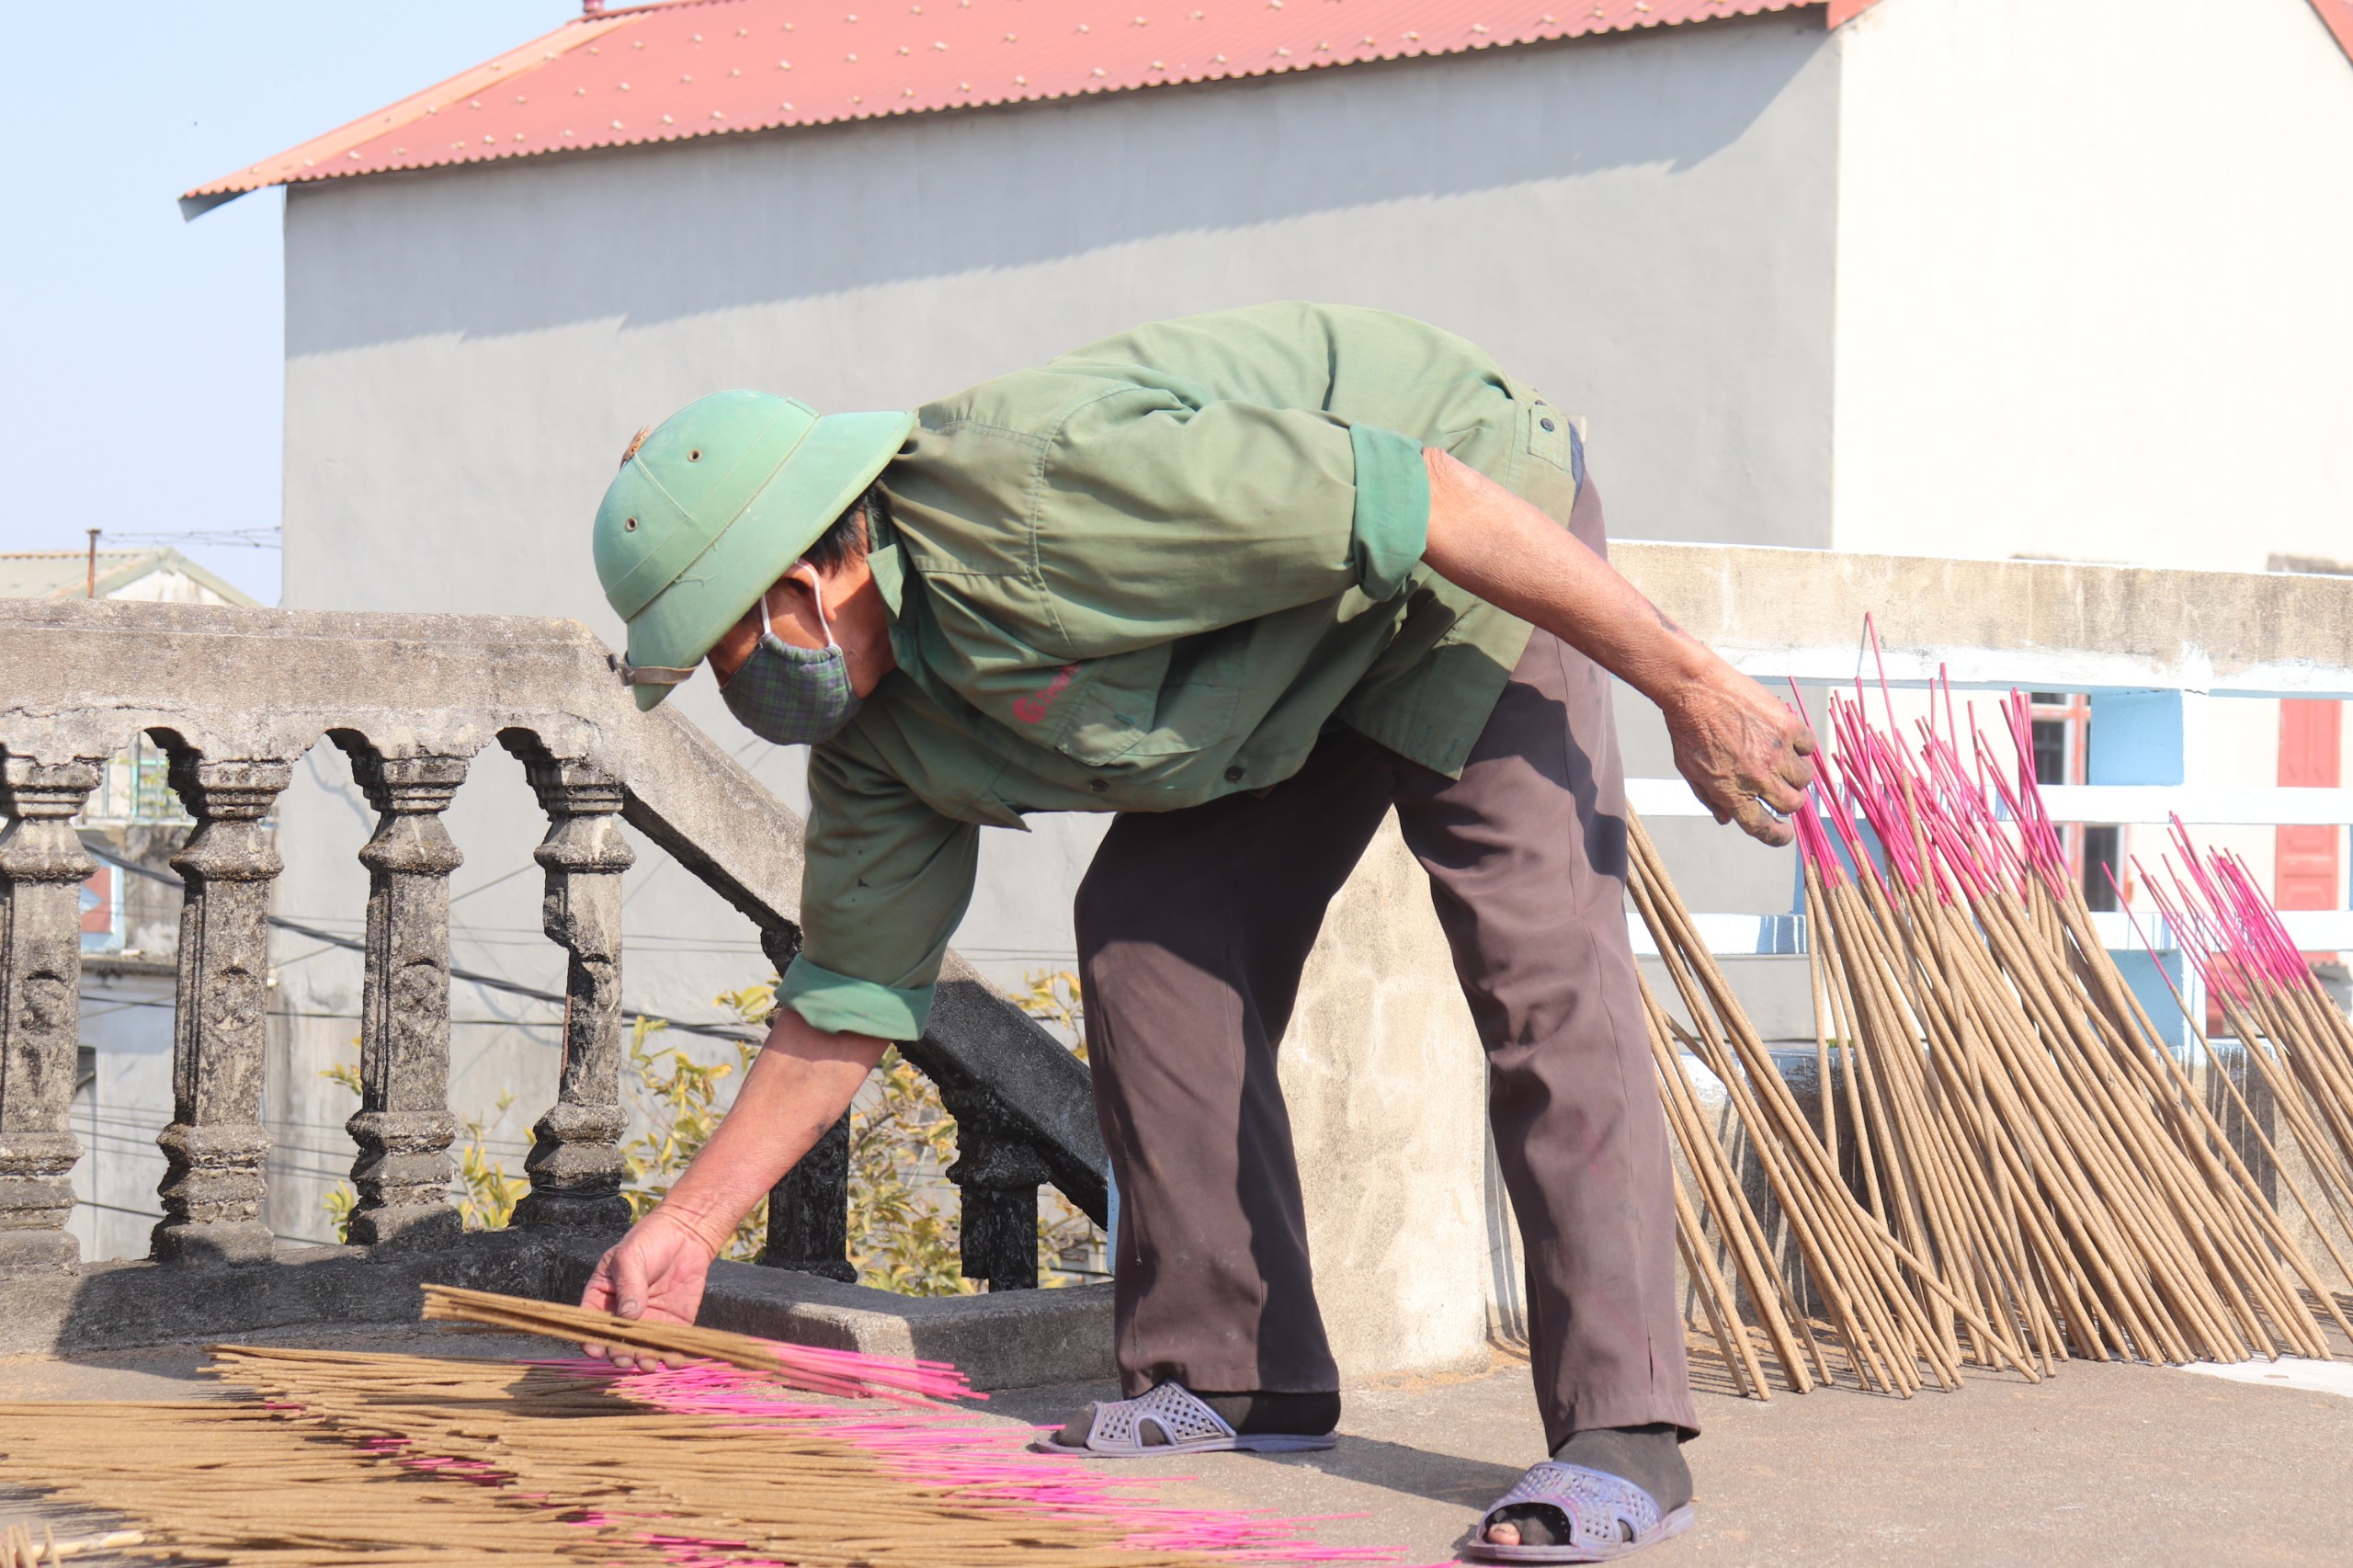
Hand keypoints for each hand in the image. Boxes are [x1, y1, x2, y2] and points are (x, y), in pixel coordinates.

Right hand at [578, 1209, 717, 1370]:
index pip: (591, 1324)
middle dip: (619, 1354)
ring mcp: (647, 1322)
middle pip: (616, 1343)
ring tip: (649, 1363)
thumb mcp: (630, 1258)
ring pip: (642, 1349)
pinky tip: (675, 1360)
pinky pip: (670, 1345)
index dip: (591, 1339)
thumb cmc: (648, 1241)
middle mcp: (622, 1316)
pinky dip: (672, 1356)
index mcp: (602, 1298)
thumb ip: (629, 1287)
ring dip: (644, 1360)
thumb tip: (628, 1317)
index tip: (596, 1349)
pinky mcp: (672, 1324)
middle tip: (625, 1358)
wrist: (685, 1234)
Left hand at [1659, 661, 1816, 846]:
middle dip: (1788, 802)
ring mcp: (1776, 752)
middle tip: (1782, 789)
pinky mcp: (1788, 727)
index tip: (1786, 835)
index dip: (1777, 836)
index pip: (1763, 827)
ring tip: (1782, 761)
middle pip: (1791, 804)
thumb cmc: (1688, 728)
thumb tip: (1726, 819)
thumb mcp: (1691, 770)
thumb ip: (1710, 798)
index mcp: (1732, 792)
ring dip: (1797, 775)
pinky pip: (1809, 747)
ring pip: (1805, 779)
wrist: (1695, 688)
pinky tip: (1787, 740)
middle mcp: (1758, 777)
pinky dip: (1802, 747)